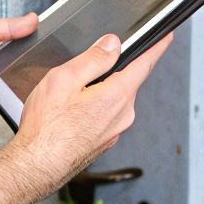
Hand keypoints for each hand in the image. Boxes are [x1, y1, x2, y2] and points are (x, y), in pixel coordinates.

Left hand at [0, 13, 38, 112]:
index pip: (25, 37)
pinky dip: (17, 96)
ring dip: (27, 79)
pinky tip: (21, 91)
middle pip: (28, 60)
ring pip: (23, 79)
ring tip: (32, 76)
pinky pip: (12, 97)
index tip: (54, 39)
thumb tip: (32, 19)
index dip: (39, 38)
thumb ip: (6, 26)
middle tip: (45, 60)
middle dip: (36, 61)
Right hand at [7, 31, 172, 193]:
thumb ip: (93, 58)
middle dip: (110, 70)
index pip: (145, 64)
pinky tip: (68, 113)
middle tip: (81, 70)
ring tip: (66, 97)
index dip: (157, 47)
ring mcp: (114, 130)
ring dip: (97, 90)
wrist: (36, 167)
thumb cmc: (47, 129)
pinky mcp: (103, 140)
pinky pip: (104, 114)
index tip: (167, 37)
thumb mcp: (65, 79)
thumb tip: (113, 44)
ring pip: (112, 98)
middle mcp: (122, 115)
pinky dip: (92, 107)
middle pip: (126, 80)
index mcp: (117, 96)